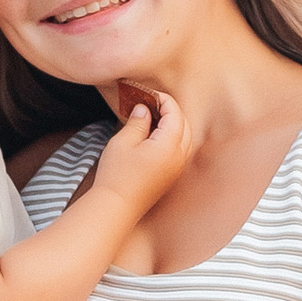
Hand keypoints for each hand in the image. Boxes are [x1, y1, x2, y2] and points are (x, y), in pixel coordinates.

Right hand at [88, 84, 192, 218]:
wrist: (116, 206)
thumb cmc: (117, 175)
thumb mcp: (123, 142)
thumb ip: (138, 122)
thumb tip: (144, 110)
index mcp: (169, 145)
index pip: (175, 114)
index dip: (164, 100)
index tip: (149, 94)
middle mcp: (178, 157)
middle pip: (184, 124)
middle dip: (171, 111)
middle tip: (151, 103)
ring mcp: (177, 168)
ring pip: (185, 138)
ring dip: (174, 124)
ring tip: (153, 118)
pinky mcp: (171, 177)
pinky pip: (180, 151)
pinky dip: (172, 138)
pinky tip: (155, 136)